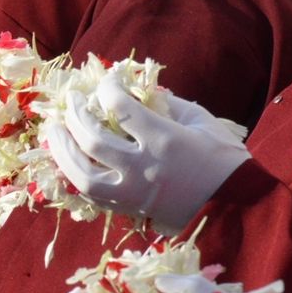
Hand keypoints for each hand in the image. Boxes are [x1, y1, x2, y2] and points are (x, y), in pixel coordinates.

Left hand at [43, 76, 248, 231]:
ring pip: (82, 174)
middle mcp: (143, 167)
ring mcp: (133, 193)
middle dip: (74, 115)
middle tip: (70, 100)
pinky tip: (65, 161)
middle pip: (92, 139)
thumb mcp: (202, 122)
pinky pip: (91, 197)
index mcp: (164, 140)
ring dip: (62, 150)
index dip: (107, 88)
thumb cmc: (224, 161)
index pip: (120, 107)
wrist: (236, 209)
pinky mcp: (130, 211)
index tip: (107, 82)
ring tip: (54, 130)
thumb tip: (139, 90)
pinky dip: (73, 177)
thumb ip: (168, 104)